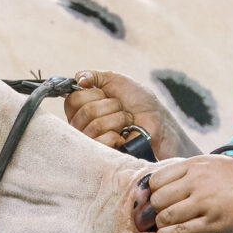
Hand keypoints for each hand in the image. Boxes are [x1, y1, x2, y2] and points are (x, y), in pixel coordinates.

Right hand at [64, 70, 193, 157]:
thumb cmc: (138, 102)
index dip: (94, 94)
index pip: (73, 99)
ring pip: (95, 126)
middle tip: (121, 109)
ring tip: (126, 123)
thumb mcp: (115, 81)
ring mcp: (90, 143)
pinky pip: (101, 141)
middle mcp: (80, 126)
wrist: (158, 122)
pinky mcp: (101, 156)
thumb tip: (79, 79)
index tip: (107, 95)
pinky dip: (117, 135)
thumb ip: (94, 76)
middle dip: (111, 106)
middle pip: (86, 112)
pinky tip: (123, 137)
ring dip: (118, 119)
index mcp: (80, 109)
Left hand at [145, 154, 232, 232]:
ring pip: (166, 216)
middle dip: (157, 208)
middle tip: (162, 212)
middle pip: (158, 198)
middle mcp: (196, 183)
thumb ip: (195, 169)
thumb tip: (175, 179)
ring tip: (166, 226)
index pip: (157, 178)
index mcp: (195, 165)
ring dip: (162, 224)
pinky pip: (180, 231)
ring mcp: (203, 203)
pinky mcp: (211, 223)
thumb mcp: (217, 162)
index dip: (154, 190)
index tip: (159, 196)